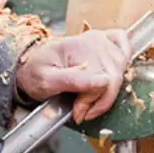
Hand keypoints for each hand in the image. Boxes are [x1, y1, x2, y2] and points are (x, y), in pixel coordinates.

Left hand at [16, 29, 132, 122]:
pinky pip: (124, 43)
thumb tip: (104, 82)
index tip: (77, 113)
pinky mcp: (103, 40)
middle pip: (113, 78)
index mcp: (78, 48)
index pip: (101, 81)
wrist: (28, 64)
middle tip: (81, 111)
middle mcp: (93, 41)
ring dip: (109, 89)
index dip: (91, 102)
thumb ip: (73, 81)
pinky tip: (112, 72)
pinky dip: (125, 56)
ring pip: (121, 69)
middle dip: (99, 100)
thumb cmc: (35, 73)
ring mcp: (100, 39)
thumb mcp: (46, 81)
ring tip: (90, 99)